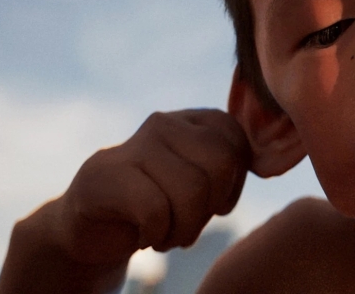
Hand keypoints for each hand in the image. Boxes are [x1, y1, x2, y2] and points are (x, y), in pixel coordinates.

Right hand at [52, 108, 250, 264]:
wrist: (92, 226)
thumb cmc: (159, 204)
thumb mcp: (201, 181)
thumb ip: (229, 164)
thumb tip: (262, 161)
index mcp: (193, 119)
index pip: (237, 145)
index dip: (232, 186)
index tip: (211, 204)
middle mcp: (165, 122)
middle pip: (220, 165)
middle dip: (209, 209)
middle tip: (186, 225)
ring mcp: (134, 145)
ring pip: (192, 190)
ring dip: (183, 229)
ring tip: (166, 233)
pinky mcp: (105, 174)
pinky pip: (156, 210)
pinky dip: (156, 235)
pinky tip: (143, 235)